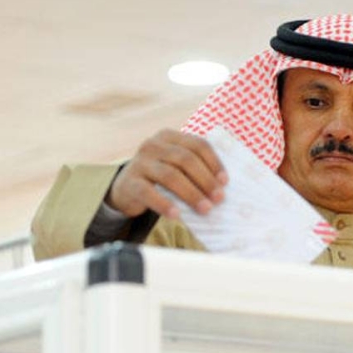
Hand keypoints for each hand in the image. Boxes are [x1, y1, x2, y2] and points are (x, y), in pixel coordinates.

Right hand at [107, 129, 228, 219]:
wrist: (126, 190)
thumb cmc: (160, 179)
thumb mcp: (176, 167)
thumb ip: (195, 170)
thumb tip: (222, 189)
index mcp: (169, 137)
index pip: (197, 145)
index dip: (214, 163)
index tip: (225, 182)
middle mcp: (153, 145)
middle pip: (185, 160)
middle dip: (205, 180)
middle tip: (219, 199)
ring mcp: (140, 162)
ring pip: (170, 176)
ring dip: (191, 194)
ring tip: (205, 209)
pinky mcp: (129, 182)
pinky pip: (148, 193)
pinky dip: (164, 204)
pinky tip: (177, 215)